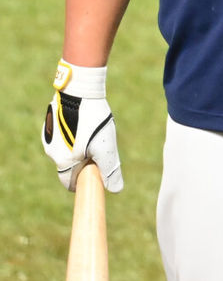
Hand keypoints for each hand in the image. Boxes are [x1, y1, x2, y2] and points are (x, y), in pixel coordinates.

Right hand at [42, 61, 122, 192]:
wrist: (79, 90)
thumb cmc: (93, 120)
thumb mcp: (106, 147)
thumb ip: (110, 170)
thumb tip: (115, 189)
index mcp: (63, 162)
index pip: (69, 183)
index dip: (84, 181)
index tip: (96, 174)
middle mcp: (51, 152)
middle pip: (69, 166)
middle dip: (84, 162)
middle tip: (99, 148)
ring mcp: (49, 137)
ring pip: (66, 149)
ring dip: (79, 146)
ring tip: (94, 131)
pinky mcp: (50, 123)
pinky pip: (63, 136)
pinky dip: (73, 134)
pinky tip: (85, 122)